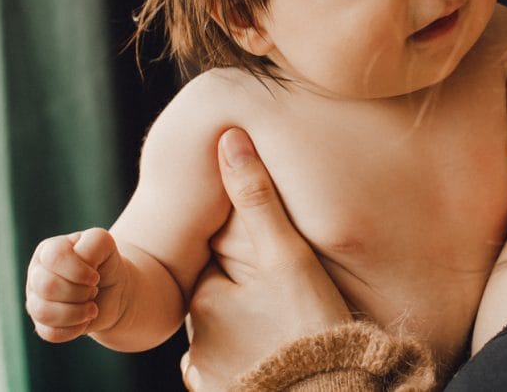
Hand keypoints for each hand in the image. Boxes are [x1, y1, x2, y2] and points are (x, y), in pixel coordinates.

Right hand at [25, 227, 126, 341]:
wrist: (114, 292)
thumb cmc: (106, 264)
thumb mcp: (105, 244)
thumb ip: (94, 243)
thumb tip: (81, 264)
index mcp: (49, 249)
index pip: (54, 257)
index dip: (78, 270)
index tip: (95, 276)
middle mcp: (37, 273)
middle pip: (47, 286)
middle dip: (79, 292)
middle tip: (94, 290)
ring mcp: (35, 299)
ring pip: (43, 312)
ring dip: (76, 312)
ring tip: (92, 307)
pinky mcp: (41, 324)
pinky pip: (49, 333)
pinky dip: (73, 329)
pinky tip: (85, 321)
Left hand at [181, 128, 352, 390]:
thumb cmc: (311, 328)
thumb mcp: (290, 258)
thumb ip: (257, 199)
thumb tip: (228, 138)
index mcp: (205, 297)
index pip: (218, 257)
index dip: (249, 253)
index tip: (277, 261)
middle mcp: (195, 336)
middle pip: (219, 295)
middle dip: (244, 292)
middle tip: (288, 301)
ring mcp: (208, 371)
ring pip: (224, 333)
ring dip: (247, 328)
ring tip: (289, 330)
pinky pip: (231, 368)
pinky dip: (251, 360)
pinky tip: (280, 356)